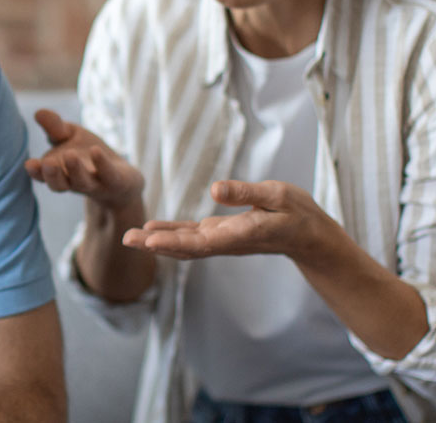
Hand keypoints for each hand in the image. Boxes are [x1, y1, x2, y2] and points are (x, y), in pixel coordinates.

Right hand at [23, 109, 143, 210]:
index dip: (36, 172)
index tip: (29, 164)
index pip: (44, 175)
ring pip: (83, 182)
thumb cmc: (89, 156)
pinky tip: (95, 150)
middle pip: (60, 184)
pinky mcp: (115, 181)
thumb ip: (55, 128)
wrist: (122, 180)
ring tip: (70, 154)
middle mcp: (74, 181)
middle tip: (47, 163)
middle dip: (53, 175)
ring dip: (75, 170)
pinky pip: (108, 174)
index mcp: (59, 172)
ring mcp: (95, 183)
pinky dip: (101, 163)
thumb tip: (38, 112)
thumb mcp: (71, 137)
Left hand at [122, 180, 336, 260]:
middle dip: (155, 244)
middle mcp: (227, 241)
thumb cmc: (297, 213)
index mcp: (241, 234)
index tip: (151, 241)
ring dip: (157, 242)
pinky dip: (170, 235)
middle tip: (126, 239)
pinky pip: (191, 238)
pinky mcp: (221, 234)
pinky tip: (151, 231)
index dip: (175, 242)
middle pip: (186, 247)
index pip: (203, 241)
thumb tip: (214, 189)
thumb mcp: (278, 195)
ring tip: (129, 237)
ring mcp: (222, 240)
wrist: (309, 236)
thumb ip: (247, 193)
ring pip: (185, 245)